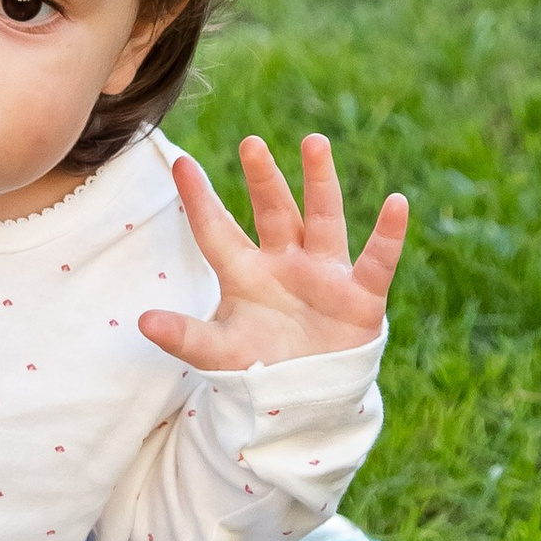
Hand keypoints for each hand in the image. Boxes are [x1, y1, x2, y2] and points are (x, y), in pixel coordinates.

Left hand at [141, 134, 406, 374]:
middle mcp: (285, 264)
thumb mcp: (218, 352)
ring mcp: (324, 275)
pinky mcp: (360, 296)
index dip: (199, 200)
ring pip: (323, 219)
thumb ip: (185, 336)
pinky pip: (377, 260)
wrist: (307, 398)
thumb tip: (143, 321)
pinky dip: (389, 235)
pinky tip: (398, 203)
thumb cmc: (259, 367)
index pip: (216, 230)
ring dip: (320, 183)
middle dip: (262, 179)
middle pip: (273, 213)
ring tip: (315, 142)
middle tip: (251, 143)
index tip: (181, 163)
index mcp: (246, 274)